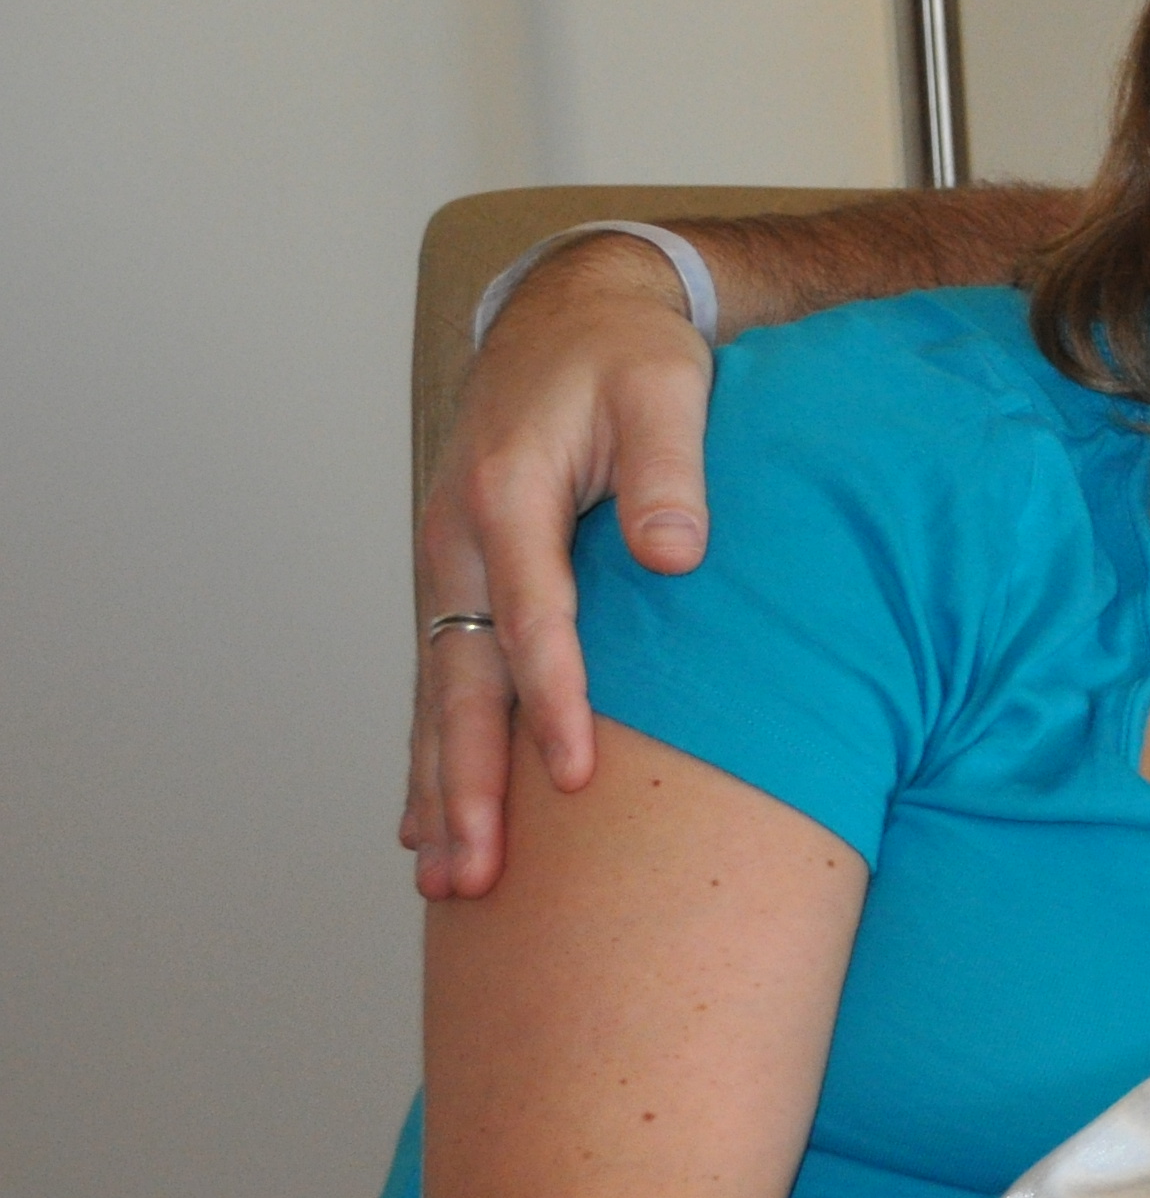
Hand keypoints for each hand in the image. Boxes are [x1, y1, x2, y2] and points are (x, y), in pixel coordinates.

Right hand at [403, 234, 717, 899]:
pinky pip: (441, 682)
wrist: (570, 313)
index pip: (534, 618)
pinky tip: (426, 826)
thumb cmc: (630, 353)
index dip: (558, 701)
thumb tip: (675, 555)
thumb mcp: (666, 387)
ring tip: (443, 884)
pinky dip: (431, 755)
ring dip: (438, 789)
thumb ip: (669, 469)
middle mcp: (459, 539)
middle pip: (461, 681)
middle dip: (465, 782)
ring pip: (439, 696)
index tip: (578, 778)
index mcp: (508, 492)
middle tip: (473, 875)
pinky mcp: (459, 582)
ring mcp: (448, 565)